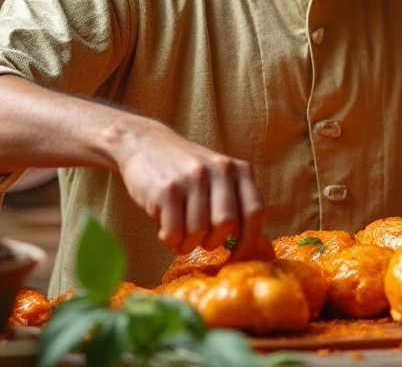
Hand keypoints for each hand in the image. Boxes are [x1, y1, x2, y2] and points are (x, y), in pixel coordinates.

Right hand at [113, 122, 266, 256]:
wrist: (145, 144)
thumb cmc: (187, 172)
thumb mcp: (219, 178)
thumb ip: (236, 205)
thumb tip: (254, 251)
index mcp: (239, 169)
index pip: (255, 211)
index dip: (249, 241)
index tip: (237, 257)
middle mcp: (220, 169)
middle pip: (227, 225)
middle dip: (213, 242)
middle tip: (201, 241)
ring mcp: (193, 178)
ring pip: (199, 232)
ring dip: (187, 244)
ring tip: (180, 236)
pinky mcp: (167, 189)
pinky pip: (174, 233)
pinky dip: (170, 240)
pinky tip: (165, 230)